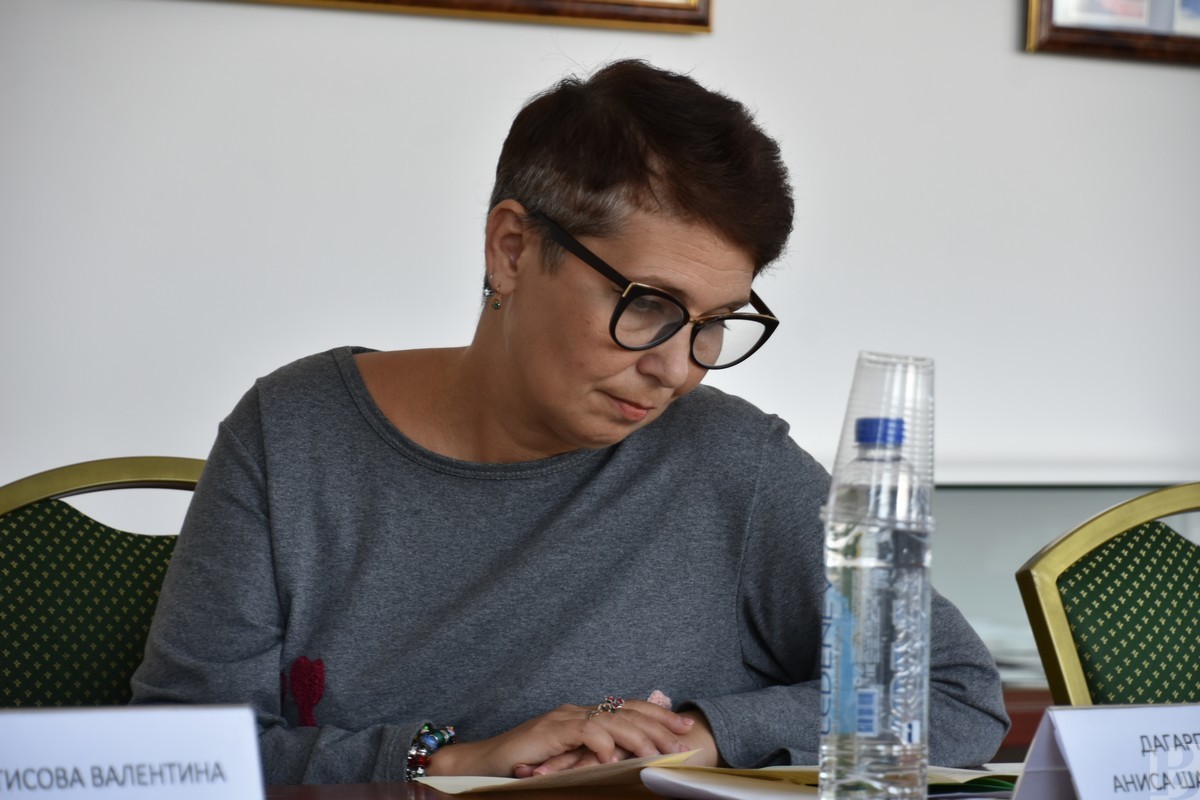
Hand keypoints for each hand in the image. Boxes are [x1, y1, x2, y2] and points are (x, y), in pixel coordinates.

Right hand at [425, 699, 694, 777]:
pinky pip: (583, 733)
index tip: (684, 725)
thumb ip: (595, 755)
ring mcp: (564, 719)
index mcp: (584, 716)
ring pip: (611, 720)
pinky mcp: (549, 732)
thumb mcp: (568, 762)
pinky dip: (601, 743)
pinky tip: (616, 757)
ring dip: (639, 736)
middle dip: (659, 723)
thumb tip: (626, 761)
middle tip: (684, 736)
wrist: (484, 762)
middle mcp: (577, 712)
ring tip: (660, 750)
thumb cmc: (525, 767)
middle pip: (626, 711)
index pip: (628, 709)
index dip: (658, 714)